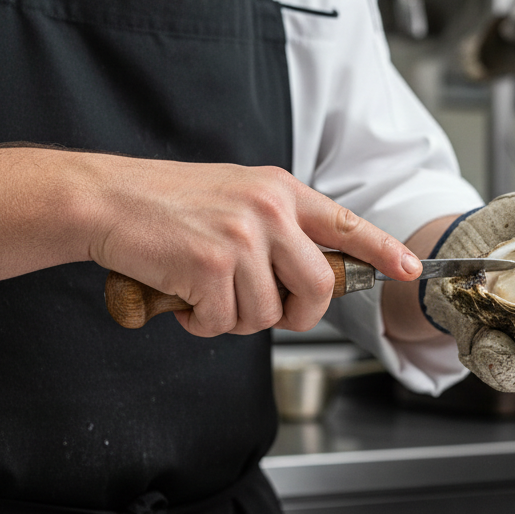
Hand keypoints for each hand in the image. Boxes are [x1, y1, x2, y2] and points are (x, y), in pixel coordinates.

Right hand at [77, 155, 421, 336]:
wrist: (107, 199)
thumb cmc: (169, 203)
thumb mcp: (237, 196)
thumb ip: (278, 227)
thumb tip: (307, 275)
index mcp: (280, 191)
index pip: (345, 223)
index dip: (381, 250)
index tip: (407, 269)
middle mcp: (270, 210)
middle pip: (317, 287)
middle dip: (296, 313)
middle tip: (266, 309)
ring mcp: (243, 237)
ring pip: (268, 313)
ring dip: (236, 317)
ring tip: (206, 291)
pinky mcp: (213, 265)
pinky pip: (227, 323)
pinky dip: (204, 323)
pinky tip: (185, 298)